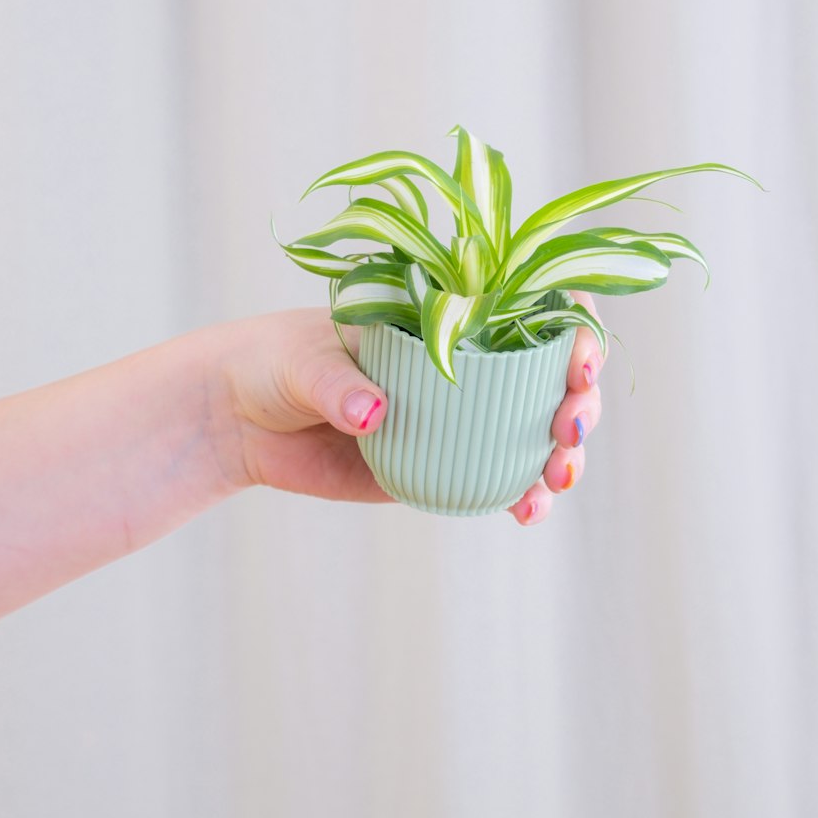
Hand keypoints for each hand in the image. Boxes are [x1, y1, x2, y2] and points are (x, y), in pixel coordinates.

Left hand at [213, 296, 604, 521]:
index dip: (572, 328)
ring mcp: (456, 416)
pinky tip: (527, 511)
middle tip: (569, 428)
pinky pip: (495, 478)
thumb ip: (338, 383)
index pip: (531, 306)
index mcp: (446, 313)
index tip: (577, 360)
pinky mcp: (439, 464)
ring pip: (535, 431)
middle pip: (550, 375)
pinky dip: (522, 494)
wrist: (236, 419)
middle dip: (580, 400)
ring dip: (564, 455)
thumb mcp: (302, 360)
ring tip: (555, 479)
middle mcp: (464, 361)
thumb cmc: (271, 361)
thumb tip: (375, 413)